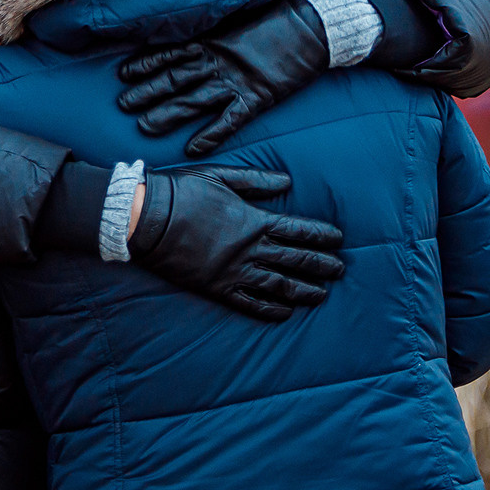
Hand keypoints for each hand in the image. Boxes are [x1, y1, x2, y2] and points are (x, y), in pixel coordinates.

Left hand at [116, 0, 329, 154]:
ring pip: (194, 100)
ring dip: (168, 114)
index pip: (171, 53)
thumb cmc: (277, 18)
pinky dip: (210, 135)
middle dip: (147, 92)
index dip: (146, 63)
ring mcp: (237, 81)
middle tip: (122, 105)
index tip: (123, 73)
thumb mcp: (239, 19)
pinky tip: (191, 148)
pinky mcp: (257, 97)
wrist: (313, 24)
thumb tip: (194, 34)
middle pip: (175, 79)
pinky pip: (229, 120)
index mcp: (213, 41)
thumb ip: (216, 30)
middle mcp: (219, 61)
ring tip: (144, 126)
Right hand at [127, 166, 343, 321]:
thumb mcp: (222, 176)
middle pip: (296, 259)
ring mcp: (235, 271)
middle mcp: (250, 249)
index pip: (299, 230)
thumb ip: (257, 182)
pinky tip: (285, 312)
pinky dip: (270, 309)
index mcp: (254, 220)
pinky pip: (250, 303)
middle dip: (321, 265)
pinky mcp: (217, 288)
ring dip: (304, 290)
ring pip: (279, 285)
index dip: (321, 235)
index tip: (338, 239)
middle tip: (340, 270)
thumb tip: (288, 182)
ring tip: (322, 295)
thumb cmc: (183, 191)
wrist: (148, 218)